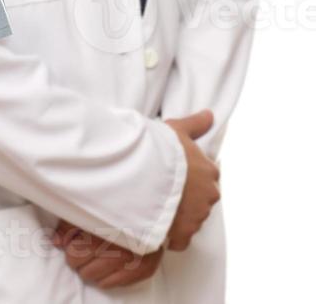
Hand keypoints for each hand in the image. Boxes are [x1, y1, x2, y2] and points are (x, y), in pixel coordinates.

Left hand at [53, 220, 162, 287]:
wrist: (150, 208)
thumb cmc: (113, 209)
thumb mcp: (86, 210)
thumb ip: (67, 225)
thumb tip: (56, 242)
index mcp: (99, 235)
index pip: (73, 256)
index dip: (72, 249)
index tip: (76, 242)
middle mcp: (116, 253)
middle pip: (84, 270)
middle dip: (82, 261)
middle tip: (89, 249)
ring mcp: (132, 263)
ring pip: (97, 280)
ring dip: (94, 269)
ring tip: (100, 255)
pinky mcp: (144, 270)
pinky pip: (113, 284)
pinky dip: (108, 276)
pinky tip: (111, 263)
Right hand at [164, 109, 219, 250]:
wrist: (144, 173)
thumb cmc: (160, 149)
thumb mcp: (177, 130)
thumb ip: (196, 124)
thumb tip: (210, 114)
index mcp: (209, 171)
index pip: (206, 177)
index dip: (188, 177)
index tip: (173, 176)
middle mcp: (209, 194)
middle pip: (200, 199)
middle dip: (186, 198)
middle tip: (162, 191)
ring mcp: (198, 215)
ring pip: (191, 218)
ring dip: (178, 215)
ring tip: (156, 207)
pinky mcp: (184, 232)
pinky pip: (181, 240)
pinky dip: (172, 237)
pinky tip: (158, 228)